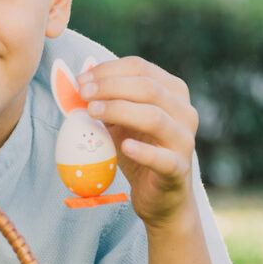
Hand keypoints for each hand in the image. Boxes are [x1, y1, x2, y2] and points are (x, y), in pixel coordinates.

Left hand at [77, 56, 198, 230]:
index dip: (108, 70)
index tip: (81, 80)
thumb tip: (77, 81)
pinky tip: (124, 146)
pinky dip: (143, 151)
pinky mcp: (178, 169)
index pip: (140, 68)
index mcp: (173, 91)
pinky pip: (163, 158)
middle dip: (110, 86)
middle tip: (83, 94)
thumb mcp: (119, 121)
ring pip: (155, 117)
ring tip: (92, 112)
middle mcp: (185, 111)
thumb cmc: (138, 149)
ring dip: (120, 110)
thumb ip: (104, 101)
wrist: (159, 196)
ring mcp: (184, 140)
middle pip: (148, 88)